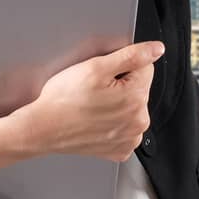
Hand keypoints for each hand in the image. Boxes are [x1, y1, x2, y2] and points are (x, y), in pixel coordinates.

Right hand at [11, 40, 165, 160]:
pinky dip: (113, 123)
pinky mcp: (120, 149)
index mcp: (137, 98)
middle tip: (95, 91)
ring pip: (131, 108)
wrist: (42, 129)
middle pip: (139, 89)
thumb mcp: (95, 67)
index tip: (104, 75)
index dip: (122, 66)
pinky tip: (95, 120)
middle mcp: (139, 122)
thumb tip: (156, 50)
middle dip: (120, 85)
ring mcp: (130, 138)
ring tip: (93, 106)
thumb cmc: (62, 101)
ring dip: (117, 104)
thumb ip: (132, 55)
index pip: (145, 67)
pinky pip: (124, 127)